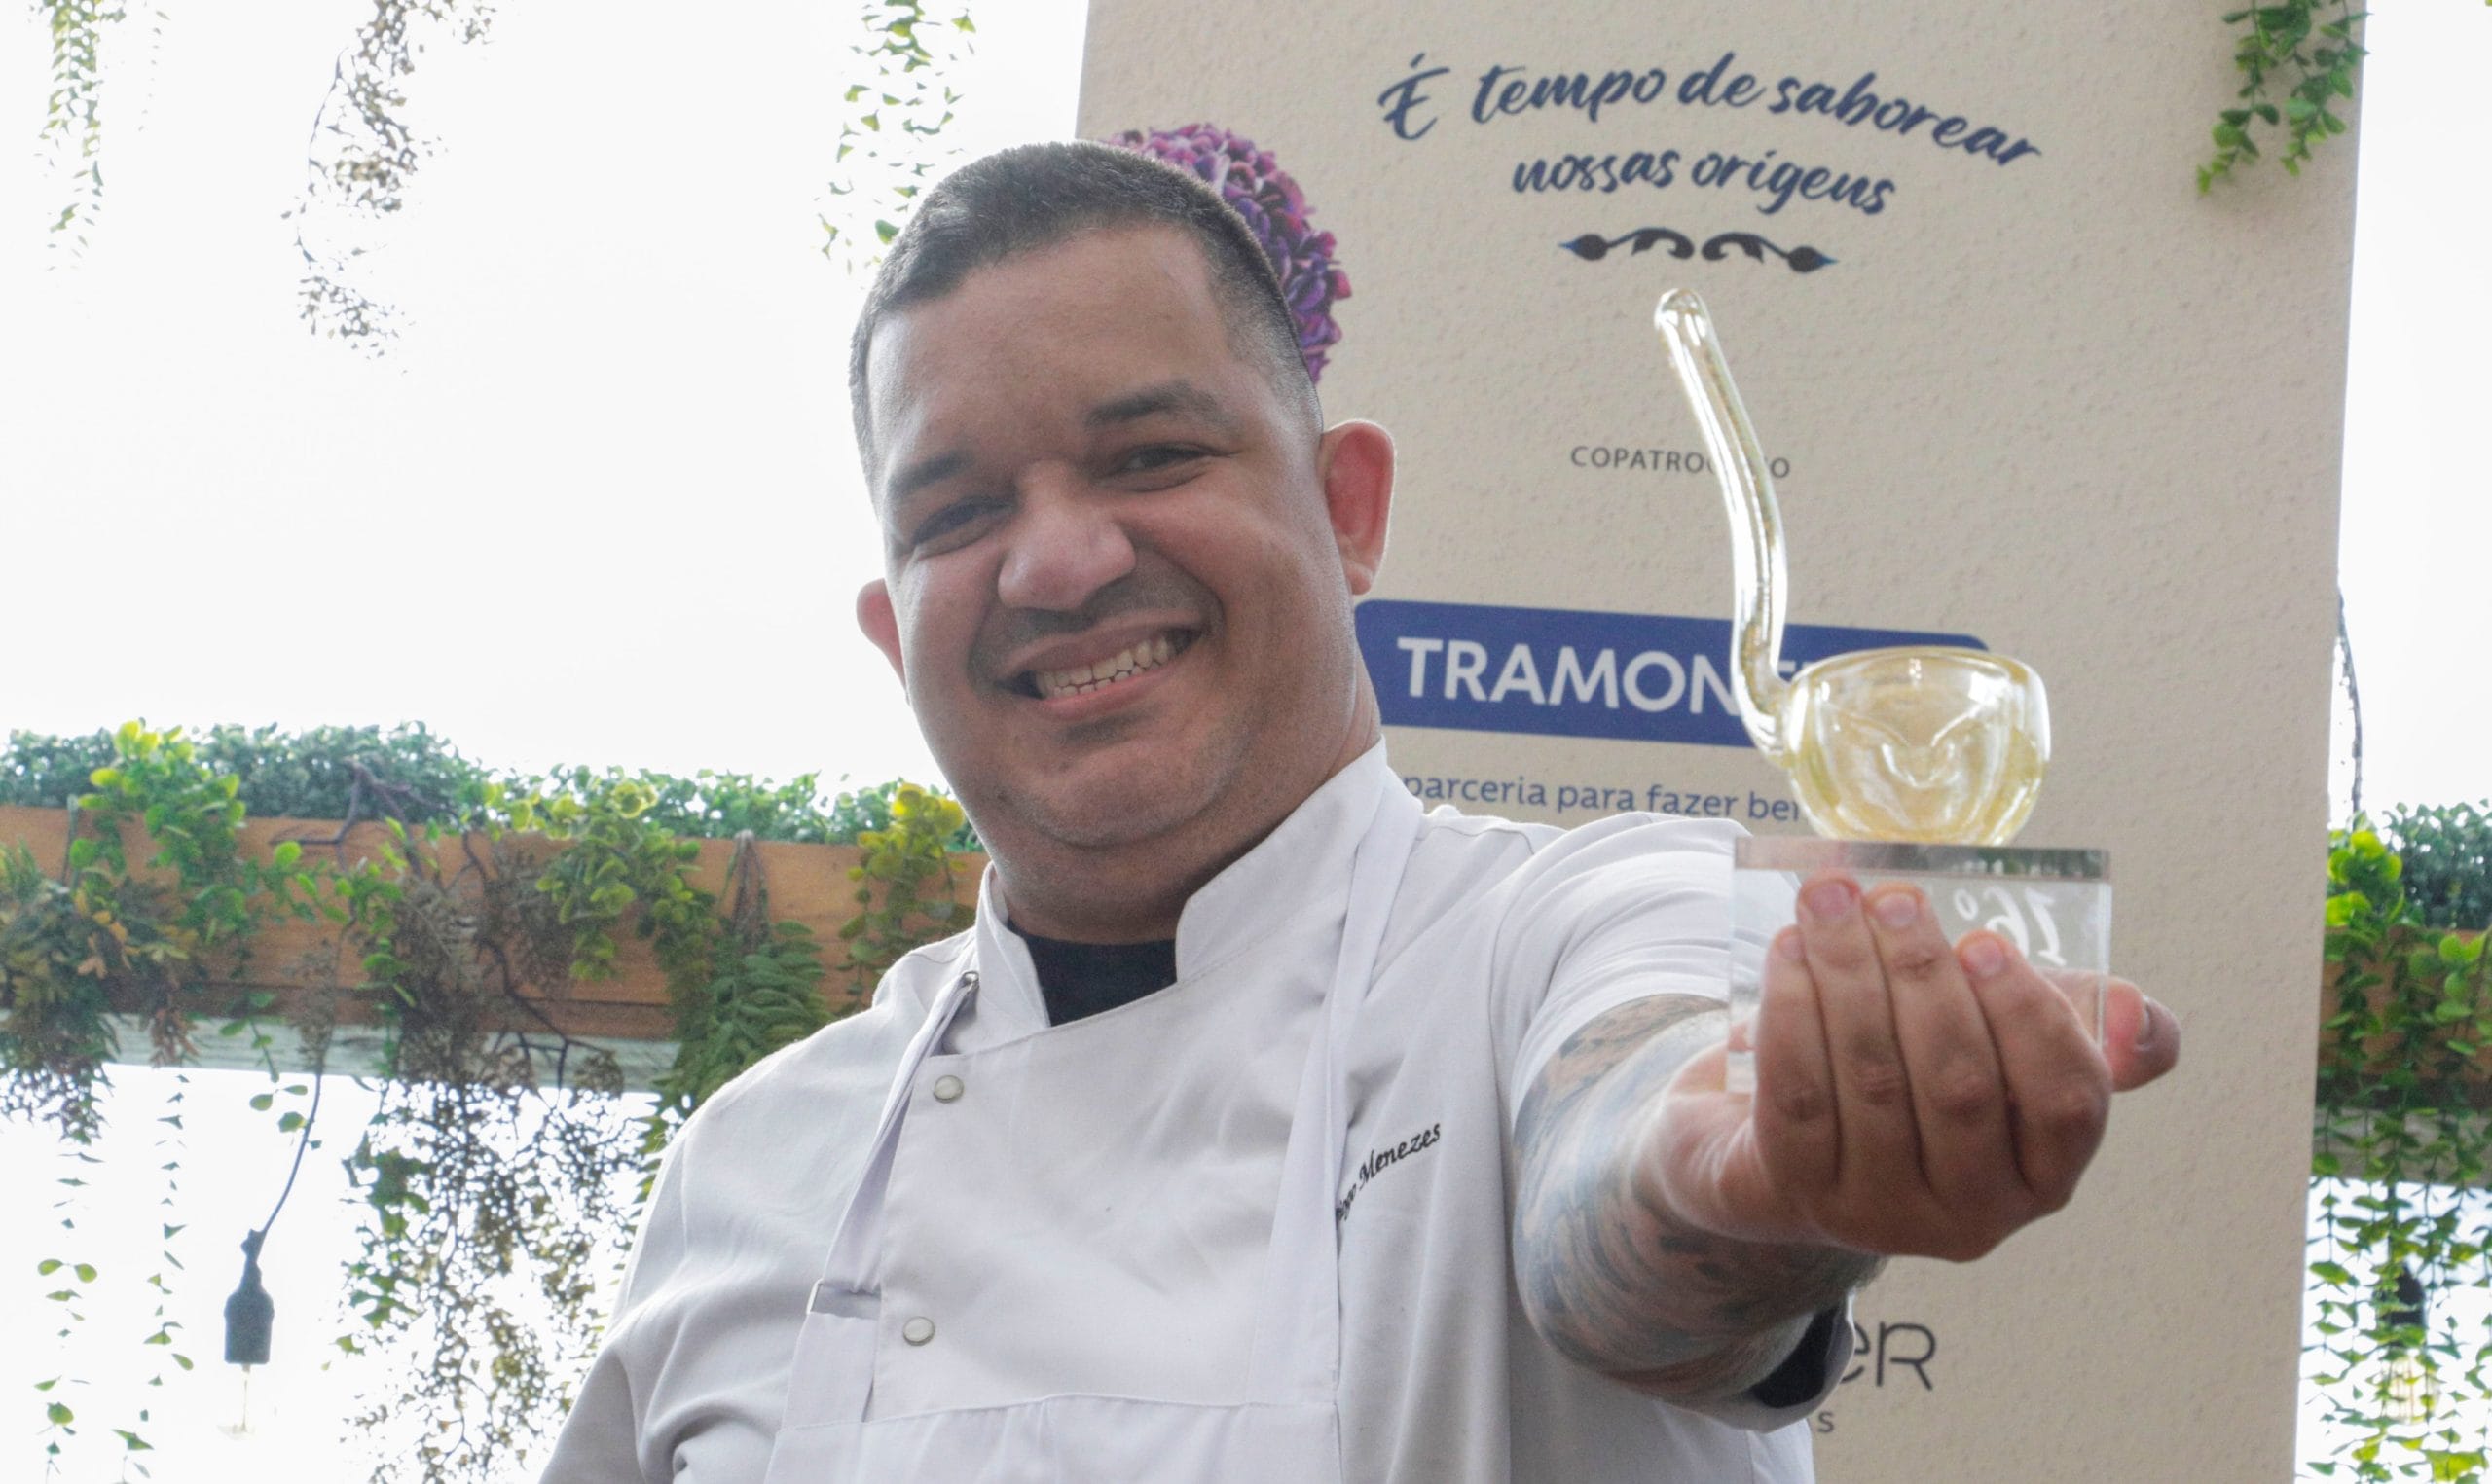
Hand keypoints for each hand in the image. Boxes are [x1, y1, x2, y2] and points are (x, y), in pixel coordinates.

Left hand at [1640, 870, 2179, 1262]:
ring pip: (1873, 1081)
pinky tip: (1788, 951)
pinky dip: (1792, 1011)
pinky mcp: (1797, 1198)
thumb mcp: (2005, 1043)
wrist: (1778, 1151)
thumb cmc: (1917, 1075)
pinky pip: (1797, 1094)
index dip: (2028, 1016)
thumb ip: (2078, 1016)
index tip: (1983, 938)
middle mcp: (1973, 1215)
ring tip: (1829, 901)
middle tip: (1891, 898)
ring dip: (1848, 975)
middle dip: (1923, 975)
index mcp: (2045, 1176)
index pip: (2066, 1102)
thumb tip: (2134, 1010)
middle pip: (1960, 1086)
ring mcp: (1882, 1215)